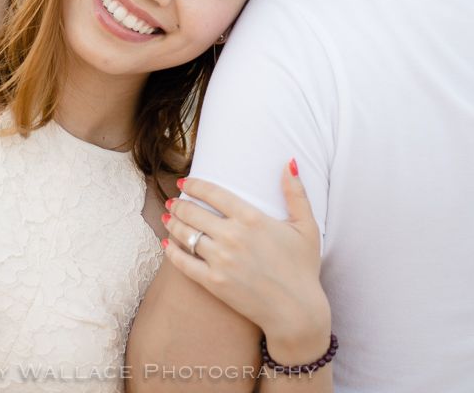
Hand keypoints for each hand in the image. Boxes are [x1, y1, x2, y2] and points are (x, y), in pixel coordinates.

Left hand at [161, 162, 330, 360]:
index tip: (185, 183)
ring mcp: (221, 260)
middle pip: (193, 212)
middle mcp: (233, 236)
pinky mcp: (214, 282)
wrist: (296, 311)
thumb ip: (296, 193)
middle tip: (173, 202)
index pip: (213, 193)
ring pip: (185, 235)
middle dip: (179, 204)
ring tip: (168, 218)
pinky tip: (166, 244)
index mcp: (252, 218)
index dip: (194, 185)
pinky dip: (171, 252)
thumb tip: (290, 162)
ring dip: (172, 223)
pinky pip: (183, 263)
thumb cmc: (303, 268)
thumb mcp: (307, 227)